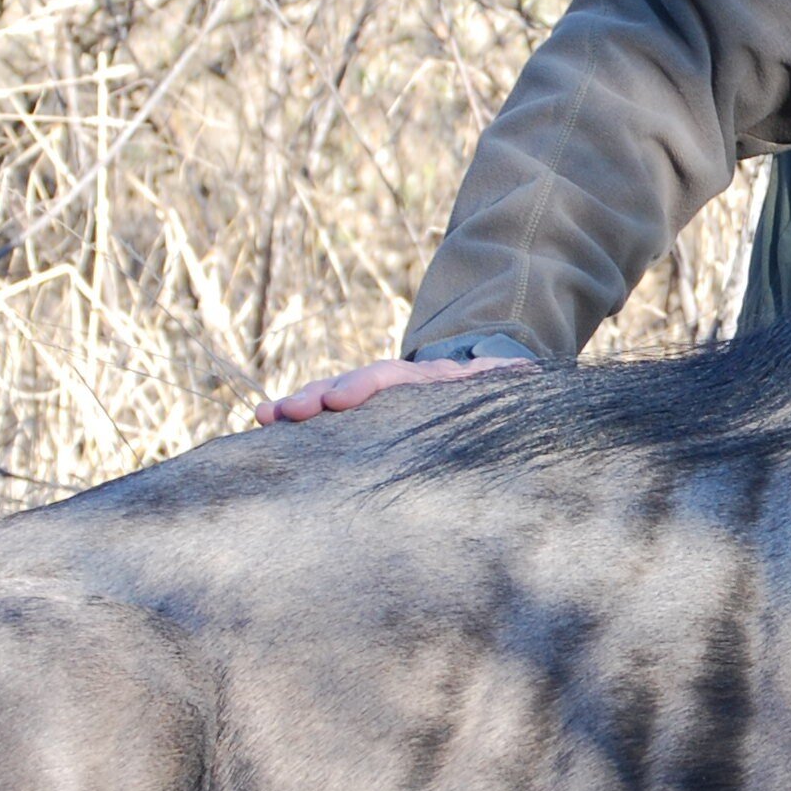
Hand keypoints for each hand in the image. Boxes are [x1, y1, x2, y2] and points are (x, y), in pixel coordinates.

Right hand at [253, 355, 533, 424]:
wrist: (477, 385)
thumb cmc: (493, 395)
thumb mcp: (508, 384)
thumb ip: (511, 377)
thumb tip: (527, 368)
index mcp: (425, 380)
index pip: (390, 380)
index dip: (364, 388)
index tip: (339, 400)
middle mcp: (392, 384)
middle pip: (350, 386)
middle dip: (318, 396)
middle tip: (290, 412)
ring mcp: (371, 399)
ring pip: (328, 398)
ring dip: (297, 407)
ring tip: (266, 417)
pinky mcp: (358, 418)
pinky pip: (322, 417)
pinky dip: (292, 417)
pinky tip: (262, 422)